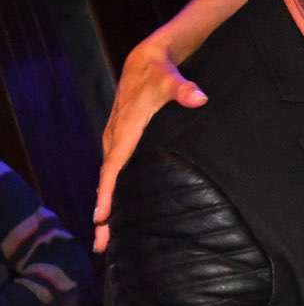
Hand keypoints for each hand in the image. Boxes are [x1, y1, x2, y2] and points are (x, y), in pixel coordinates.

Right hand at [93, 40, 207, 252]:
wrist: (146, 60)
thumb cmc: (160, 72)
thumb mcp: (172, 79)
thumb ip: (184, 89)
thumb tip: (198, 97)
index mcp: (124, 129)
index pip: (113, 167)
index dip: (107, 193)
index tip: (101, 219)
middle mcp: (115, 137)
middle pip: (107, 181)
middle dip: (104, 213)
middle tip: (102, 246)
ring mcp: (116, 140)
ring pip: (109, 179)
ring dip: (108, 206)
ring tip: (107, 238)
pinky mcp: (121, 140)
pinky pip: (115, 171)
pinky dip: (113, 192)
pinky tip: (119, 210)